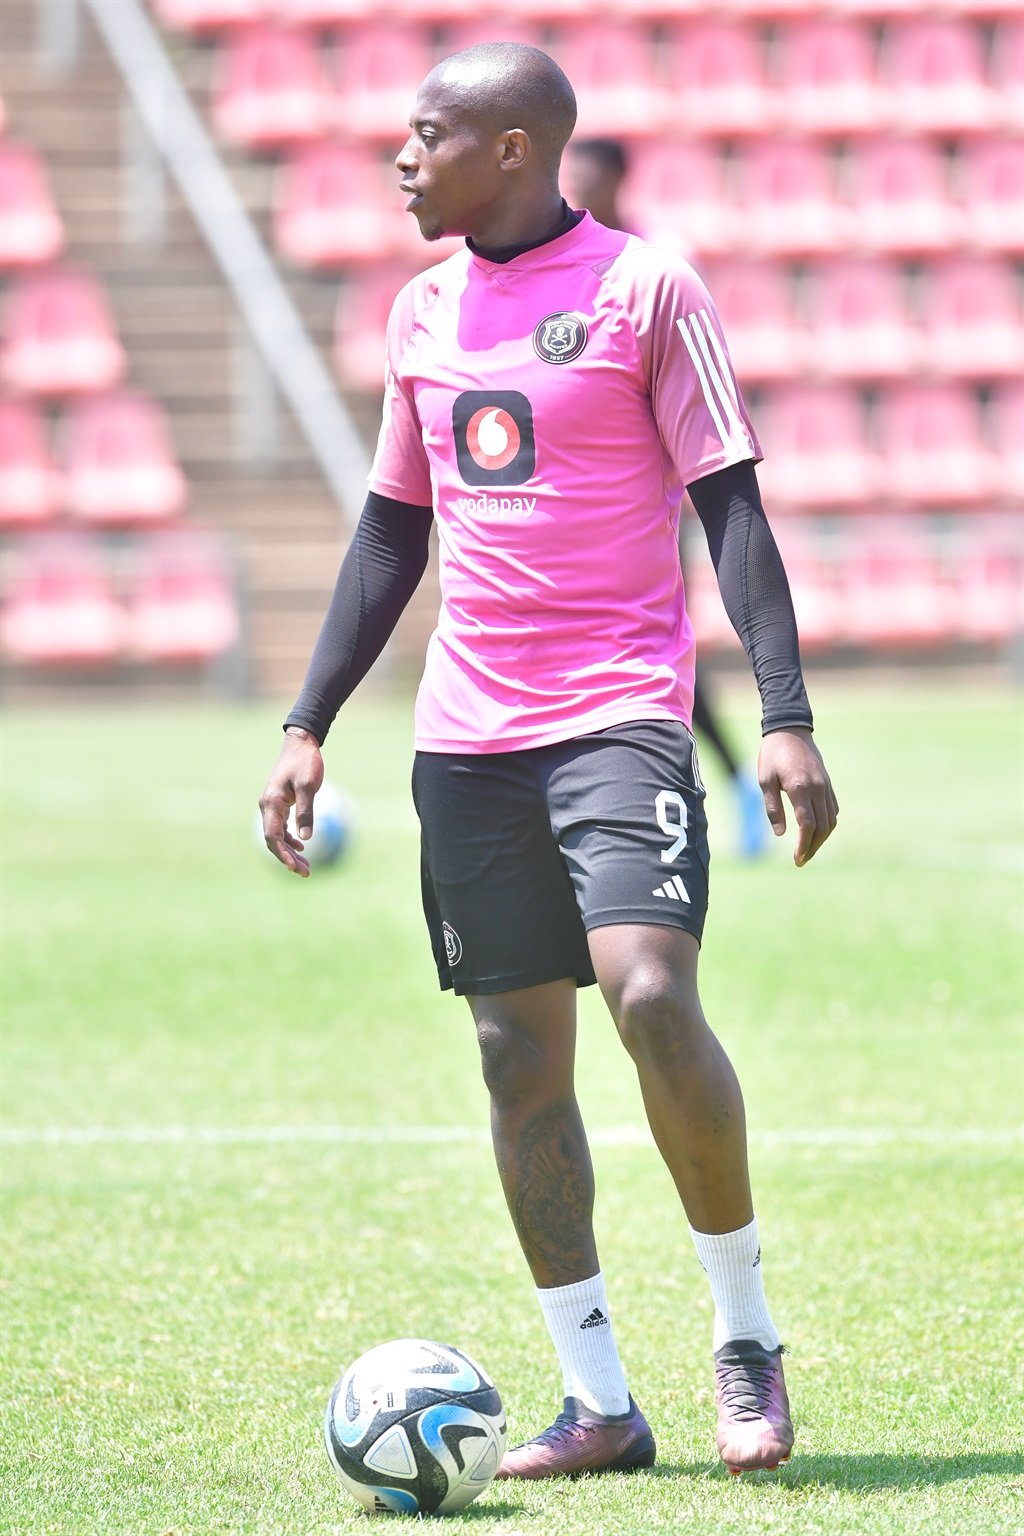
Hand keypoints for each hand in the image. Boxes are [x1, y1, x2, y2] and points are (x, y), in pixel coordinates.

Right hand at [259, 727, 323, 876]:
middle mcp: (268, 806)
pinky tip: (301, 846)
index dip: (282, 853)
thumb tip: (306, 838)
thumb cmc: (305, 763)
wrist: (300, 744)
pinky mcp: (279, 804)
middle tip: (306, 873)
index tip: (294, 867)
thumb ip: (306, 812)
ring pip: (277, 836)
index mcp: (271, 803)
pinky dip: (290, 839)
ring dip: (290, 851)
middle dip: (288, 858)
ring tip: (306, 867)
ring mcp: (272, 806)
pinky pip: (281, 827)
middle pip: (274, 840)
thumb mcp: (309, 786)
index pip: (272, 836)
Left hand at [757, 727, 837, 867]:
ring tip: (808, 850)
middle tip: (801, 860)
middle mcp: (818, 788)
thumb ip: (772, 807)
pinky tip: (816, 831)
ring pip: (831, 820)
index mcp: (800, 788)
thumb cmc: (772, 755)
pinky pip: (833, 809)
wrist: (790, 730)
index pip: (807, 825)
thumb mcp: (764, 780)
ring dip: (822, 839)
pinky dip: (827, 824)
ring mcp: (826, 786)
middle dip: (813, 847)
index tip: (797, 859)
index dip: (803, 845)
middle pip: (823, 827)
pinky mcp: (828, 783)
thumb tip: (780, 834)